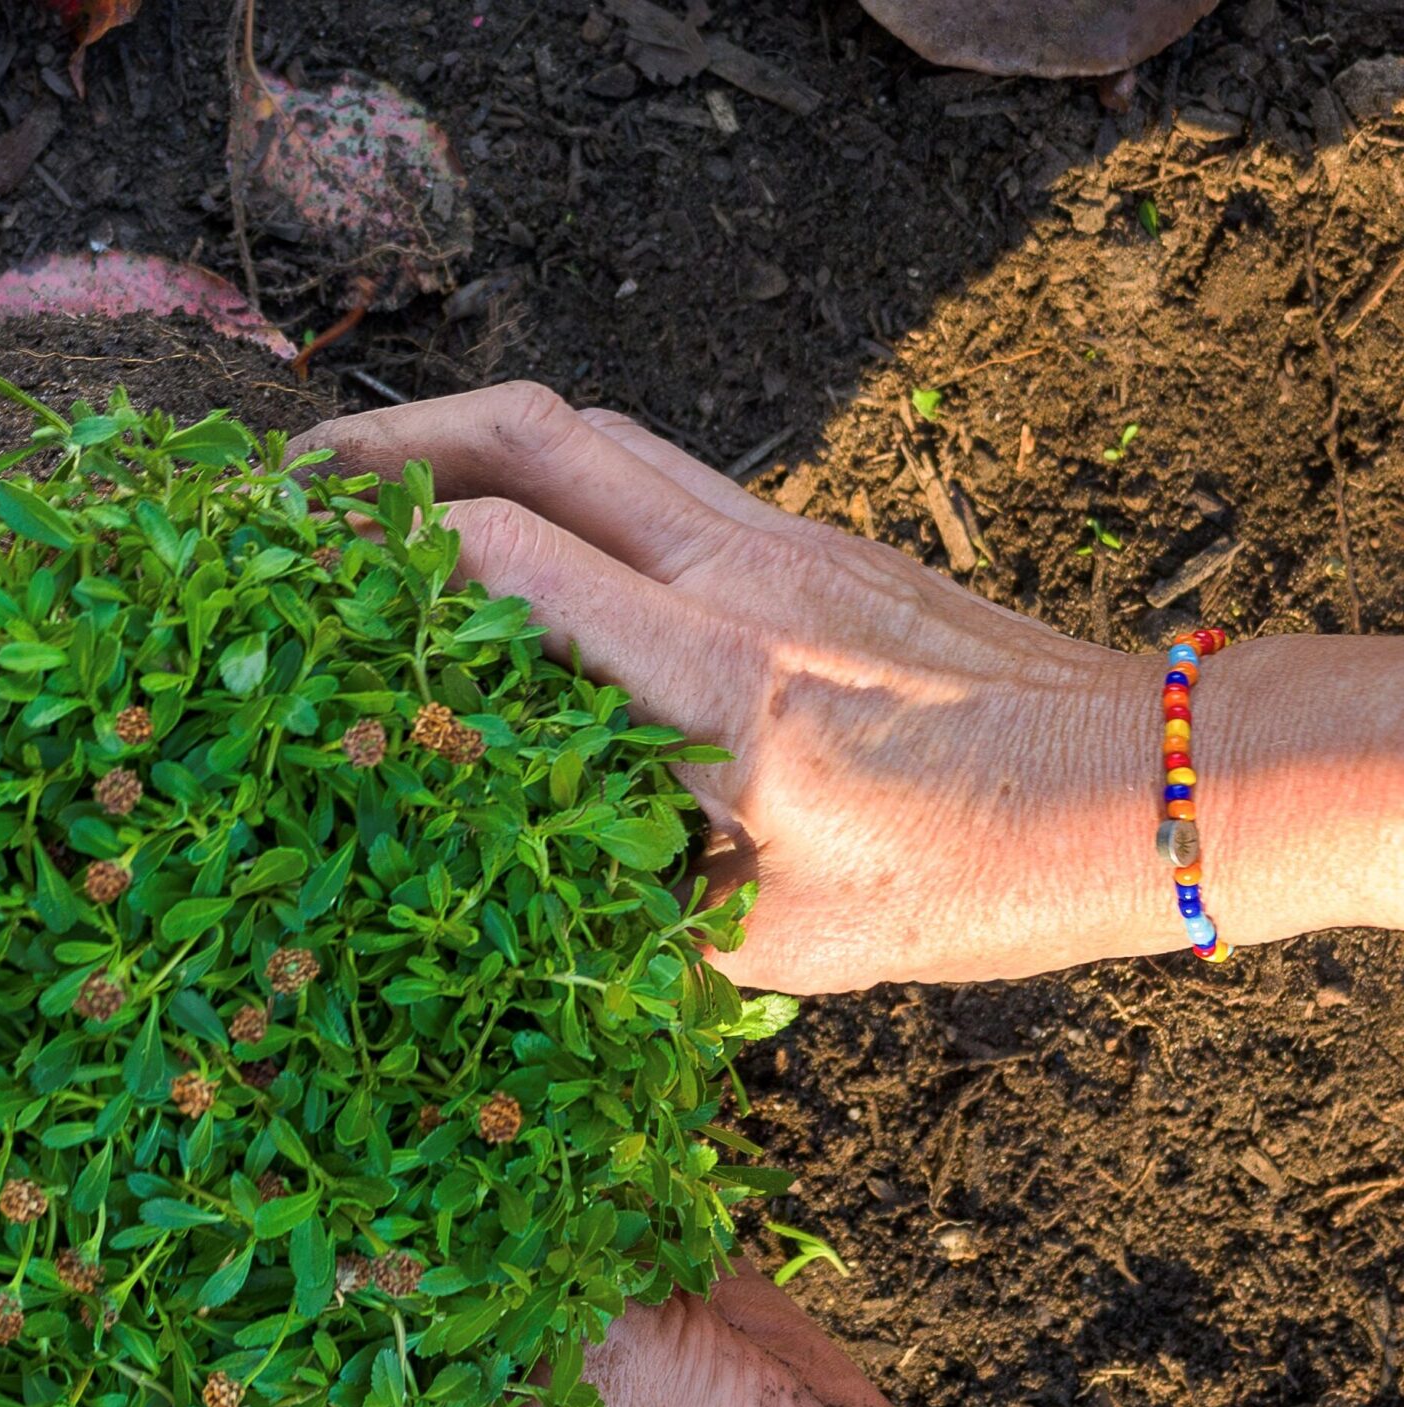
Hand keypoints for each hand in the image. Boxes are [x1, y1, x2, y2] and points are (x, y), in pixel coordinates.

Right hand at [305, 387, 1403, 992]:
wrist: (1144, 783)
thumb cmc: (975, 876)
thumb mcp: (778, 946)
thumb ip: (629, 913)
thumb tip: (504, 912)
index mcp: (716, 688)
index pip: (509, 560)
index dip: (382, 552)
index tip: (293, 577)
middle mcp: (736, 579)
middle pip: (533, 434)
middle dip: (391, 442)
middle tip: (292, 485)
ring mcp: (777, 536)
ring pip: (591, 430)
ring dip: (469, 436)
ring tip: (375, 485)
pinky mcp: (808, 534)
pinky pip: (654, 468)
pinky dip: (558, 472)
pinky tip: (519, 527)